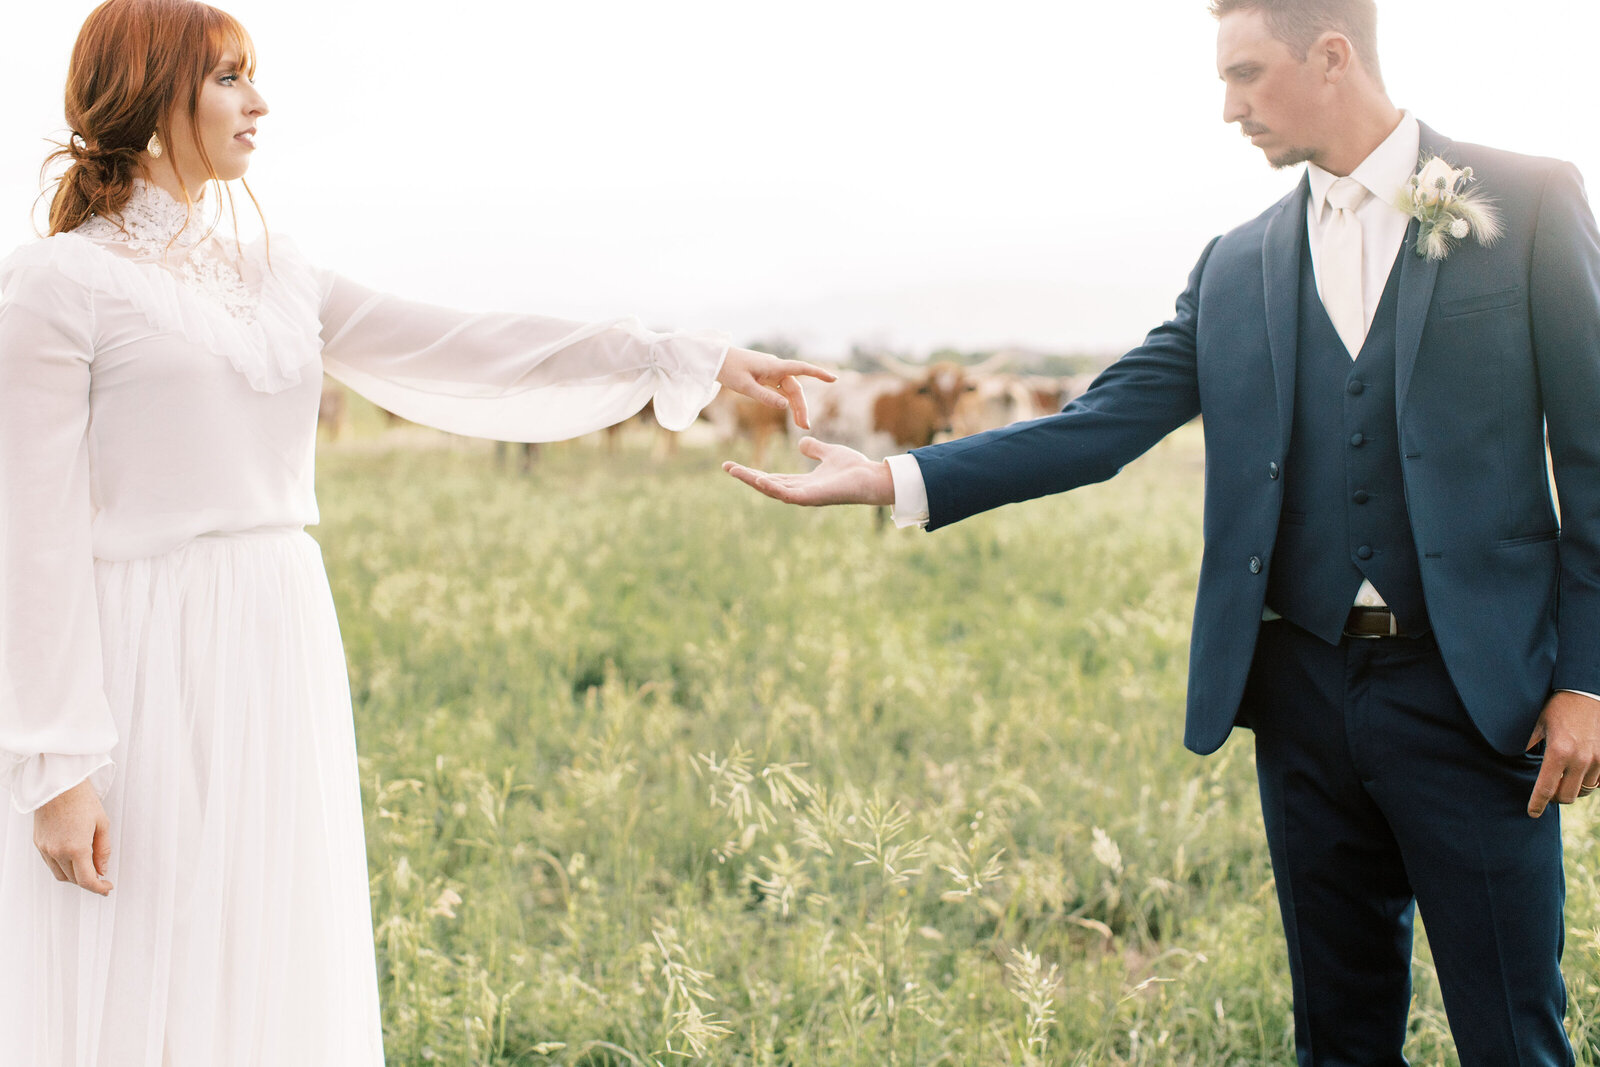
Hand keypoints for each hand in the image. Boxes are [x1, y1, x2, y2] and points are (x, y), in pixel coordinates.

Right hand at [33, 777, 113, 894]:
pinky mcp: (38, 843)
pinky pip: (51, 864)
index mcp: (76, 848)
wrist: (58, 784)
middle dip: (88, 881)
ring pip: (60, 874)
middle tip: (101, 877)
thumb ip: (103, 850)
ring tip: (88, 868)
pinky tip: (73, 859)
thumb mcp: (102, 824)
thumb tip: (102, 869)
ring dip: (74, 876)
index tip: (107, 888)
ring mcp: (46, 849)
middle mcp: (58, 852)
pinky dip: (63, 867)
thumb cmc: (82, 799)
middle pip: (74, 879)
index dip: (99, 888)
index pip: (87, 880)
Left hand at [715, 348, 837, 430]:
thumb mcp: (745, 386)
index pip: (802, 368)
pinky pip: (781, 388)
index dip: (818, 374)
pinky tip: (789, 411)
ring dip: (796, 406)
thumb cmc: (728, 370)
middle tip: (805, 427)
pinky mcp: (765, 375)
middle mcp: (775, 367)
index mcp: (773, 366)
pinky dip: (786, 400)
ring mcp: (771, 371)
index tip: (834, 379)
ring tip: (800, 425)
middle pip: (795, 388)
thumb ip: (765, 397)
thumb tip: (785, 407)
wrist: (715, 359)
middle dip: (802, 407)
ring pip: (789, 390)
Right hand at [723, 435, 894, 506]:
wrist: (872, 478)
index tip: (734, 465)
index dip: (753, 472)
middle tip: (726, 467)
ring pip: (772, 490)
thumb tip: (802, 442)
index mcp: (803, 483)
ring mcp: (806, 497)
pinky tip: (760, 479)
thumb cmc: (855, 468)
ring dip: (753, 481)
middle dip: (746, 477)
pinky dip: (773, 488)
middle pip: (767, 484)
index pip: (772, 478)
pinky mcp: (813, 498)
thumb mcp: (829, 452)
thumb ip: (815, 448)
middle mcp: (801, 493)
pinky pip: (788, 495)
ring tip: (735, 471)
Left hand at [1525, 690, 1599, 816]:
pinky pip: (1599, 783)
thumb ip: (1526, 745)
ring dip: (1571, 790)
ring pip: (1584, 791)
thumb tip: (1514, 760)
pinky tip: (1577, 776)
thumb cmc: (1558, 708)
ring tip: (1562, 781)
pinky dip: (1588, 783)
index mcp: (1558, 752)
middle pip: (1566, 796)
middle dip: (1554, 798)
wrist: (1586, 693)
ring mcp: (1598, 759)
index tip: (1532, 813)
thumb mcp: (1536, 725)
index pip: (1546, 789)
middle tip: (1546, 792)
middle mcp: (1581, 759)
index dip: (1537, 804)